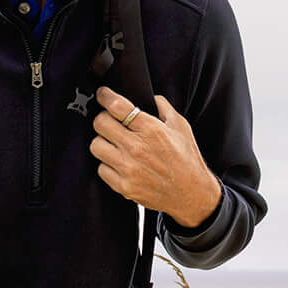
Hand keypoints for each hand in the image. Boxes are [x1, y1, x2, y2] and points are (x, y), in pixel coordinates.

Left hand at [90, 90, 221, 227]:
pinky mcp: (123, 186)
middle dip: (103, 118)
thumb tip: (148, 96)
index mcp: (151, 130)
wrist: (191, 194)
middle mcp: (137, 148)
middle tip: (109, 120)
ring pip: (96, 145)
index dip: (105, 96)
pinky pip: (101, 168)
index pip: (117, 106)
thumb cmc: (187, 159)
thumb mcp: (181, 126)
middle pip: (100, 123)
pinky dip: (107, 164)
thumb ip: (163, 107)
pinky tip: (119, 162)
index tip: (102, 94)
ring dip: (103, 141)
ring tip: (114, 143)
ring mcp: (128, 168)